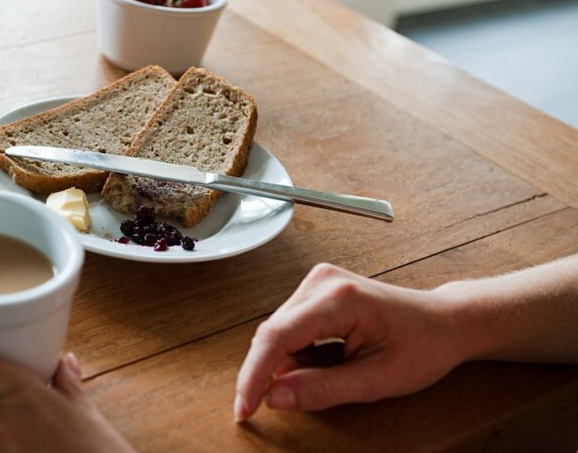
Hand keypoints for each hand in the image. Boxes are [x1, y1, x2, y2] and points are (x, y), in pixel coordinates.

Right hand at [234, 263, 468, 418]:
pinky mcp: (316, 289)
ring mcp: (317, 281)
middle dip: (272, 373)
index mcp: (339, 298)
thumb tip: (274, 397)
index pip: (277, 337)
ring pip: (279, 333)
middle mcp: (321, 281)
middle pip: (273, 334)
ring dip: (291, 364)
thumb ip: (323, 390)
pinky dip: (301, 353)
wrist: (445, 322)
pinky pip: (290, 327)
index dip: (254, 376)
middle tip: (281, 404)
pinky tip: (330, 361)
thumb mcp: (377, 380)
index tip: (244, 409)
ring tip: (336, 373)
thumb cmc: (423, 347)